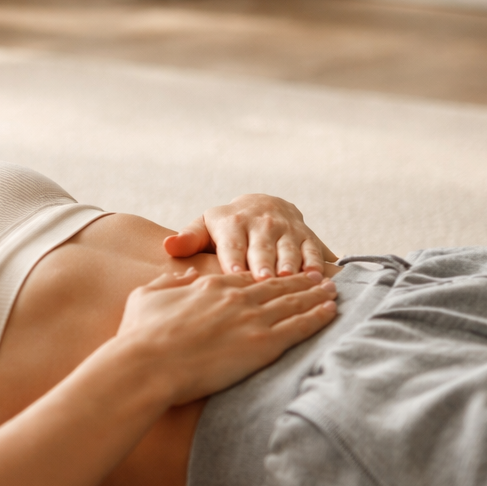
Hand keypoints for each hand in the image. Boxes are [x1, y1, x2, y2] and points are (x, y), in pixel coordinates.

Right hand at [115, 267, 335, 404]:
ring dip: (316, 296)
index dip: (268, 277)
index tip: (282, 275)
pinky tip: (331, 312)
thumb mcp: (147, 297)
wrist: (147, 364)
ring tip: (333, 291)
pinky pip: (299, 327)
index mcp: (211, 287)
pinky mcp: (262, 345)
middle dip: (301, 282)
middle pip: (278, 287)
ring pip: (293, 304)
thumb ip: (170, 282)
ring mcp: (252, 320)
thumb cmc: (140, 335)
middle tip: (321, 278)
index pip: (248, 279)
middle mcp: (237, 298)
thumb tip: (185, 273)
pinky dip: (317, 318)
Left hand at [162, 195, 335, 278]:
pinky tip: (318, 279)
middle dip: (263, 263)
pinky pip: (313, 250)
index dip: (234, 259)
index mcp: (232, 223)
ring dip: (292, 264)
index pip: (232, 244)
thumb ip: (189, 239)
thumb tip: (168, 246)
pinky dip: (316, 263)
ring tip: (292, 280)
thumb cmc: (226, 227)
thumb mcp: (205, 227)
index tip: (233, 275)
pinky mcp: (307, 236)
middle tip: (264, 280)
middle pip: (262, 247)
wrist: (264, 205)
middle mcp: (261, 224)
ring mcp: (286, 230)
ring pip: (289, 249)